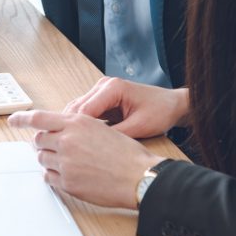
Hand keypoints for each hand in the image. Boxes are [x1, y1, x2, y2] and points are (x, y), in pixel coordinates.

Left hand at [9, 109, 165, 208]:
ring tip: (70, 163)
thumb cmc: (125, 153)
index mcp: (77, 123)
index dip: (22, 118)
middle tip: (57, 148)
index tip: (12, 120)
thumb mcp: (101, 128)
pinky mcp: (67, 182)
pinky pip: (48, 177)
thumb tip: (59, 130)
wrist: (138, 176)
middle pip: (39, 140)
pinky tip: (69, 175)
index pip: (39, 118)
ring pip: (42, 159)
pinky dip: (53, 175)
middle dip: (44, 143)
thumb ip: (77, 127)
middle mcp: (67, 140)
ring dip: (50, 160)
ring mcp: (66, 162)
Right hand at [64, 77, 188, 138]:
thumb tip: (94, 147)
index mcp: (112, 87)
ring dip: (74, 127)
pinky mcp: (103, 99)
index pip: (85, 109)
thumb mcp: (139, 126)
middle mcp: (103, 85)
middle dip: (70, 128)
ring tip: (69, 147)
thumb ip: (115, 135)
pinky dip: (81, 125)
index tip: (70, 147)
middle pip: (76, 108)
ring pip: (78, 110)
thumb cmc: (160, 111)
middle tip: (64, 149)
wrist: (172, 105)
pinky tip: (79, 140)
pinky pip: (86, 112)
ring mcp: (101, 91)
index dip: (76, 130)